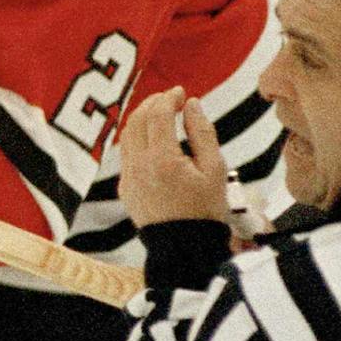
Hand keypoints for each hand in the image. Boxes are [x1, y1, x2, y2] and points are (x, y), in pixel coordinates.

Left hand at [117, 86, 228, 228]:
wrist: (185, 249)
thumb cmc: (206, 210)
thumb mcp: (215, 170)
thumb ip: (202, 133)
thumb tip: (192, 104)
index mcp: (162, 160)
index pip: (158, 115)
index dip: (169, 98)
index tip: (181, 92)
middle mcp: (139, 166)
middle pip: (137, 120)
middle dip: (153, 103)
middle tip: (170, 98)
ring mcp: (128, 178)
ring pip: (127, 136)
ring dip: (142, 119)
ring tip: (161, 114)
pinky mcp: (125, 189)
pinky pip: (126, 156)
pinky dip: (137, 140)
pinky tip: (154, 141)